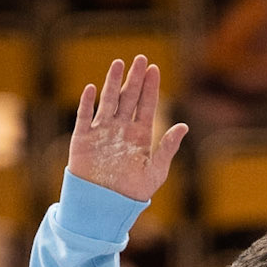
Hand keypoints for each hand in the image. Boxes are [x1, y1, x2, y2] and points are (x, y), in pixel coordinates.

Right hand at [68, 55, 187, 201]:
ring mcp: (101, 132)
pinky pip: (84, 117)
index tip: (154, 69)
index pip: (146, 105)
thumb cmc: (132, 194)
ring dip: (112, 83)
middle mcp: (121, 129)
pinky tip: (90, 89)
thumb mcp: (155, 172)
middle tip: (140, 58)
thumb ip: (167, 148)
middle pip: (129, 97)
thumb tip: (184, 126)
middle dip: (134, 78)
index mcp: (139, 136)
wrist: (105, 208)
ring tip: (118, 64)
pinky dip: (86, 103)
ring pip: (108, 101)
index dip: (150, 87)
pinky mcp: (83, 139)